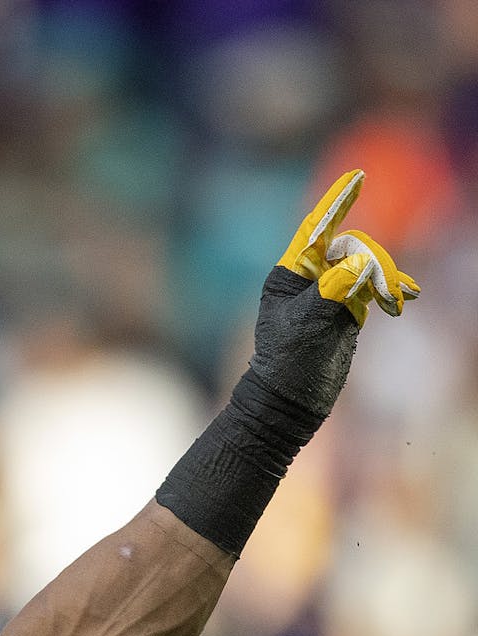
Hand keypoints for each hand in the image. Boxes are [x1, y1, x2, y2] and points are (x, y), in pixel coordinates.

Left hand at [250, 170, 420, 417]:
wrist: (292, 400)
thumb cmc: (288, 363)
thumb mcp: (307, 326)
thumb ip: (332, 291)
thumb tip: (358, 262)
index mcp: (290, 274)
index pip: (316, 229)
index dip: (337, 202)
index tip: (358, 176)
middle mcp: (310, 277)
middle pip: (352, 247)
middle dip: (374, 262)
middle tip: (388, 292)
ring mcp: (331, 291)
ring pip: (369, 265)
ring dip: (386, 278)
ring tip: (399, 301)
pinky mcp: (349, 307)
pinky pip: (376, 285)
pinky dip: (391, 288)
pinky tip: (406, 296)